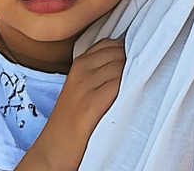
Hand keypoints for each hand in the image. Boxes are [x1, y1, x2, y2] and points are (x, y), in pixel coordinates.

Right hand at [18, 39, 125, 170]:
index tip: (135, 60)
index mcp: (80, 64)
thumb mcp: (82, 87)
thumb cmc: (72, 120)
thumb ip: (100, 70)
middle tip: (140, 76)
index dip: (125, 51)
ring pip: (120, 67)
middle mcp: (82, 71)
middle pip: (119, 53)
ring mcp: (85, 87)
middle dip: (133, 62)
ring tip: (138, 88)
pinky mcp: (90, 105)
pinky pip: (117, 85)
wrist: (53, 150)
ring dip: (134, 75)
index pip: (110, 43)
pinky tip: (132, 98)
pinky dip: (129, 88)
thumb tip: (128, 57)